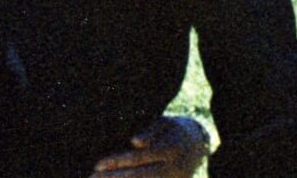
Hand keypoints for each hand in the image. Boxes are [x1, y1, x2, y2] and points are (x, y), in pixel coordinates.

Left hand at [89, 116, 209, 177]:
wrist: (198, 145)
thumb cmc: (173, 129)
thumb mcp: (164, 123)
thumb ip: (150, 131)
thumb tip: (135, 142)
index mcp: (170, 149)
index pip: (138, 158)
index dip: (117, 162)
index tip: (97, 165)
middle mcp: (173, 168)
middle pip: (138, 175)